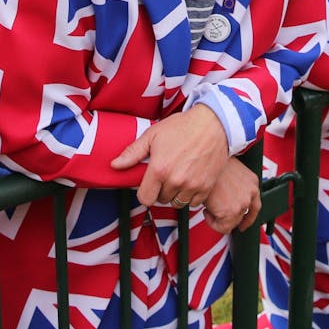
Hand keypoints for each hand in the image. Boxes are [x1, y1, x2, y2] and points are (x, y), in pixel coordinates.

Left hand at [110, 103, 229, 208]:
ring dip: (175, 194)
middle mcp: (175, 180)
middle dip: (161, 190)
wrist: (214, 125)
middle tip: (166, 175)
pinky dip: (191, 196)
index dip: (145, 192)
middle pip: (161, 200)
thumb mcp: (153, 135)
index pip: (145, 198)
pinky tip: (190, 181)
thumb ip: (132, 152)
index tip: (149, 184)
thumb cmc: (183, 127)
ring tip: (178, 177)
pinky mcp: (206, 187)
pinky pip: (194, 203)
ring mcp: (192, 185)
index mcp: (159, 169)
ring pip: (177, 203)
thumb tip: (115, 165)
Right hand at [201, 158, 260, 233]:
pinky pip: (222, 228)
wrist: (204, 161)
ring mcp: (243, 203)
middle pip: (243, 216)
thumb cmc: (212, 164)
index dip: (248, 217)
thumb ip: (235, 186)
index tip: (242, 224)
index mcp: (253, 182)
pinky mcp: (232, 212)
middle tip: (217, 215)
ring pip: (232, 223)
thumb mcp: (230, 172)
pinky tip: (206, 211)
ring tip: (209, 208)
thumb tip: (228, 198)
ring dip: (220, 219)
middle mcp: (251, 193)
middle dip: (230, 218)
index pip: (255, 206)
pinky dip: (213, 223)